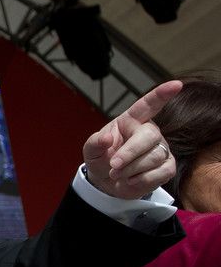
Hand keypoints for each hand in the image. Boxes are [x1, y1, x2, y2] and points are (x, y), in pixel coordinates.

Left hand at [82, 80, 181, 198]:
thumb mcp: (91, 150)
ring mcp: (161, 148)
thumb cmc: (101, 159)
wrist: (107, 182)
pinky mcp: (168, 166)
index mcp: (131, 120)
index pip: (147, 104)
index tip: (176, 85)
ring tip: (116, 174)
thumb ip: (95, 143)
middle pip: (149, 136)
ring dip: (130, 170)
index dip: (161, 94)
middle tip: (113, 165)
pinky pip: (162, 172)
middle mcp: (149, 131)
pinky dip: (142, 180)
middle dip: (130, 153)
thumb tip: (106, 138)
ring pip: (153, 156)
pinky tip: (130, 181)